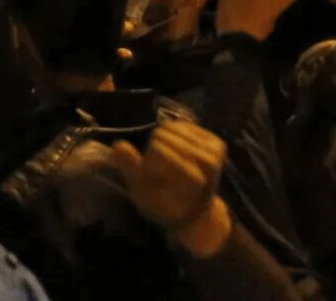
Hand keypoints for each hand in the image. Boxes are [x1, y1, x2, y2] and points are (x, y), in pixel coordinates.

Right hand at [108, 117, 230, 252]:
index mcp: (195, 181)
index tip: (155, 181)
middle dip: (155, 151)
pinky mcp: (216, 143)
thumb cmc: (164, 204)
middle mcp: (210, 164)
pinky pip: (182, 125)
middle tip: (162, 172)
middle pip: (163, 136)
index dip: (148, 162)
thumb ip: (130, 168)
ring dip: (162, 142)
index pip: (159, 149)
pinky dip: (171, 135)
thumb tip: (119, 145)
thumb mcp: (142, 193)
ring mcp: (216, 152)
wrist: (193, 210)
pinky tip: (174, 151)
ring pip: (171, 127)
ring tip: (168, 163)